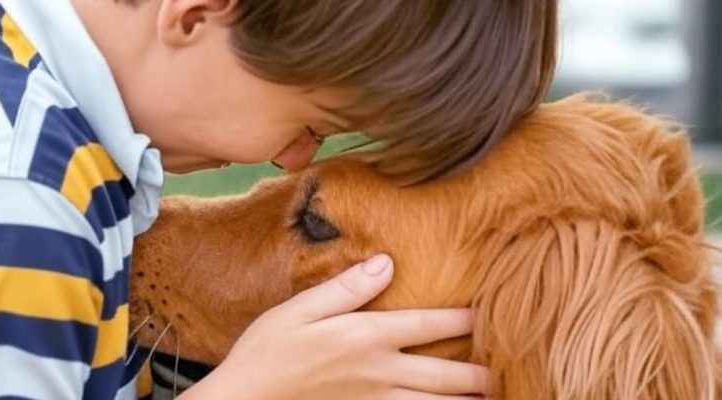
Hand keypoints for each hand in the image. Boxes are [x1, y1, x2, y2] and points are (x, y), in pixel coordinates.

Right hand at [179, 254, 489, 399]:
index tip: (484, 313)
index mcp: (364, 337)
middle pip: (440, 375)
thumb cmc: (266, 352)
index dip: (459, 319)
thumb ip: (346, 287)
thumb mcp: (299, 309)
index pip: (424, 325)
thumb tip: (386, 262)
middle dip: (476, 374)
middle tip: (504, 371)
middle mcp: (377, 372)